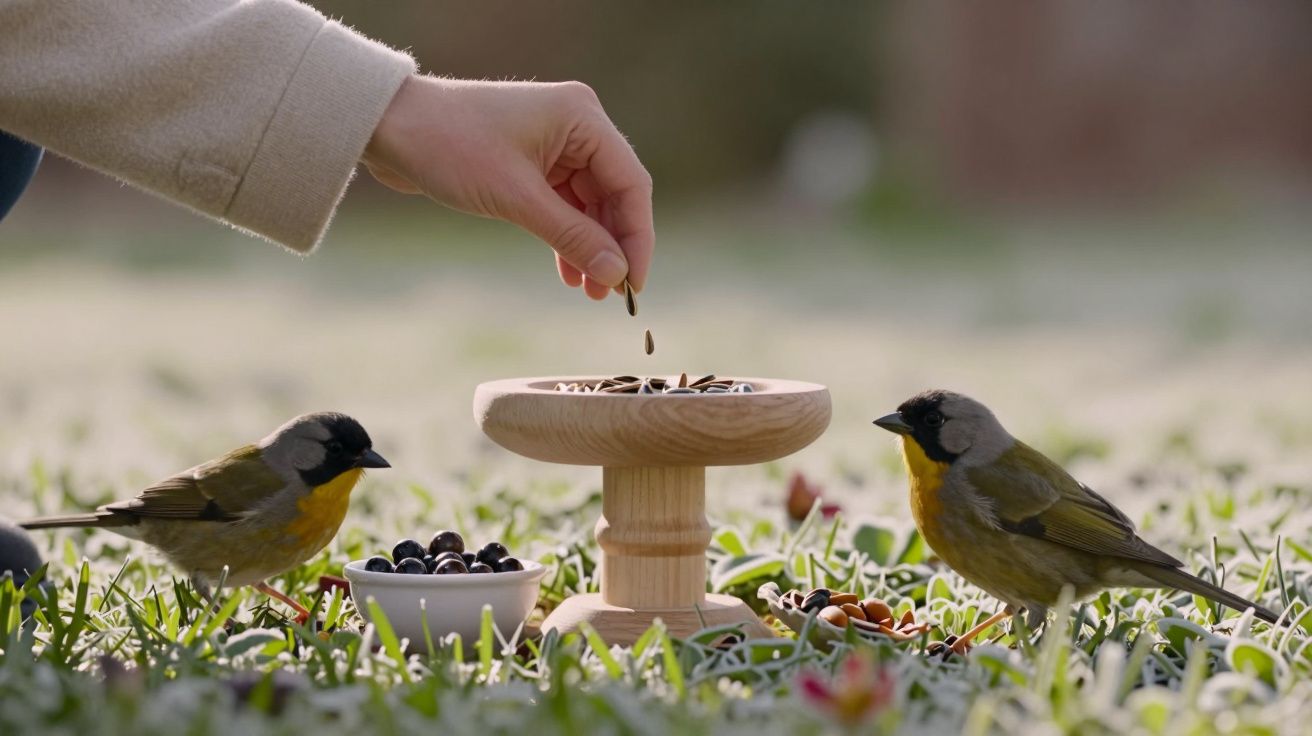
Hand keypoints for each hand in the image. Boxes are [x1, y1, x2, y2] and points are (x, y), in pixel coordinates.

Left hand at [363, 75, 653, 297]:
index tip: (633, 284)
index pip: (631, 183)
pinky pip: (565, 205)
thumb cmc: (449, 147)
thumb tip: (617, 274)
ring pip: (590, 204)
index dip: (637, 237)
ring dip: (590, 247)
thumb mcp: (516, 199)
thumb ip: (572, 237)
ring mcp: (554, 143)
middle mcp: (576, 125)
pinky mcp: (533, 162)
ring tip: (590, 291)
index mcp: (582, 117)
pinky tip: (568, 273)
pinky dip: (567, 237)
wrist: (388, 128)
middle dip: (613, 246)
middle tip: (610, 294)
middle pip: (615, 195)